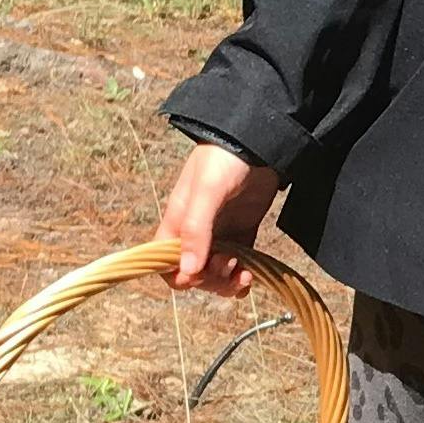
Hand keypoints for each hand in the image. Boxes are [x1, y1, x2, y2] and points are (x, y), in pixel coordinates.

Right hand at [156, 142, 281, 297]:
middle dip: (211, 279)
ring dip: (228, 282)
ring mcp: (220, 233)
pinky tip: (251, 275)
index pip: (165, 264)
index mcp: (177, 222)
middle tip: (228, 263)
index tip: (200, 271)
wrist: (258, 140)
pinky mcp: (242, 231)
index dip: (181, 276)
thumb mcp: (207, 191)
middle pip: (193, 274)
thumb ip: (196, 230)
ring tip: (244, 272)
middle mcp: (195, 232)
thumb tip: (188, 270)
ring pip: (216, 274)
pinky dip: (242, 276)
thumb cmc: (224, 159)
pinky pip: (238, 265)